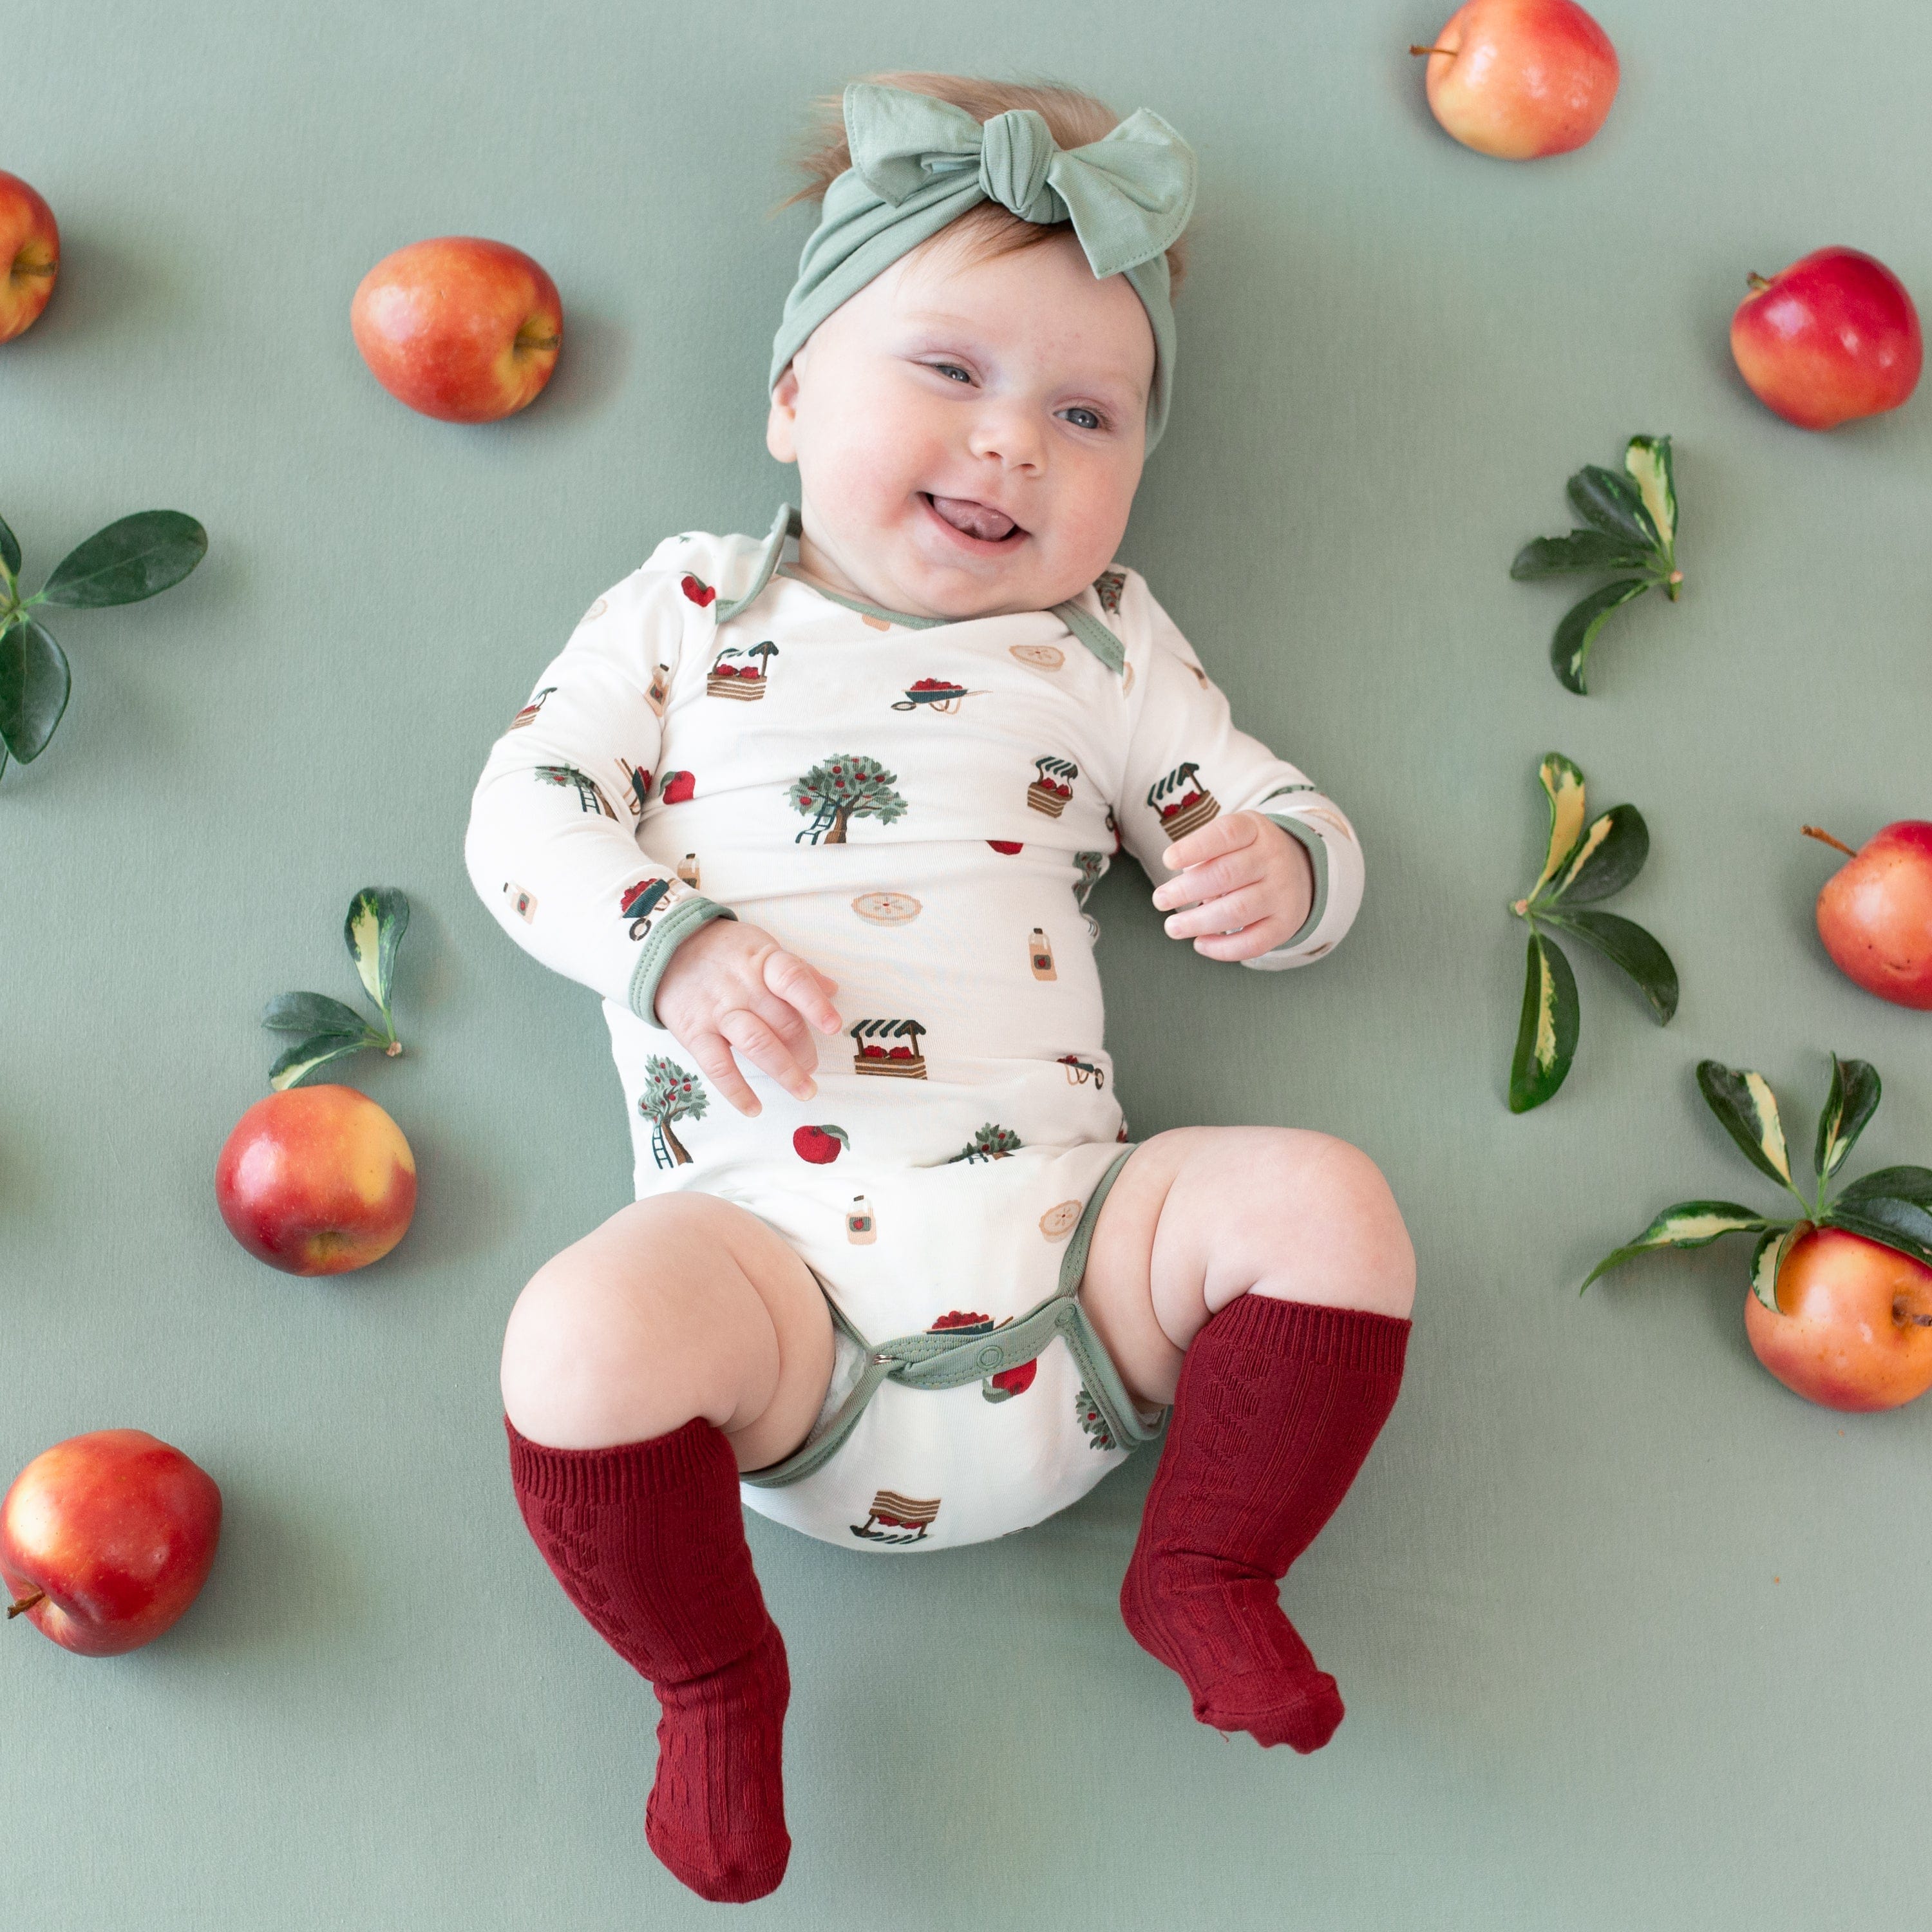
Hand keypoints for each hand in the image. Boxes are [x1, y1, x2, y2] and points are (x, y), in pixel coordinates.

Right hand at [654, 917, 841, 1115]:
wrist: (667, 948)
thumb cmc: (725, 952)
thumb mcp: (761, 947)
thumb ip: (797, 970)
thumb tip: (833, 989)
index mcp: (764, 962)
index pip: (793, 980)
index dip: (814, 1004)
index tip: (833, 1026)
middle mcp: (743, 987)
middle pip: (782, 1021)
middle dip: (804, 1050)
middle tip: (812, 1066)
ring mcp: (718, 1011)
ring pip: (757, 1044)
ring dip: (785, 1072)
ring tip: (804, 1090)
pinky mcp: (694, 1033)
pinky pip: (718, 1066)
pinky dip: (737, 1091)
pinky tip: (754, 1108)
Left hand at [1150, 811, 1313, 961]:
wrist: (1300, 870)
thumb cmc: (1248, 853)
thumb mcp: (1231, 838)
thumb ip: (1205, 853)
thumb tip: (1182, 881)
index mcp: (1254, 830)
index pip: (1225, 834)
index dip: (1195, 847)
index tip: (1168, 860)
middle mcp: (1273, 859)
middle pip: (1227, 874)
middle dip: (1187, 890)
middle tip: (1160, 900)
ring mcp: (1282, 892)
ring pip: (1238, 910)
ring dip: (1199, 922)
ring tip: (1173, 927)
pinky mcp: (1286, 923)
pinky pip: (1254, 942)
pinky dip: (1223, 948)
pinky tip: (1200, 944)